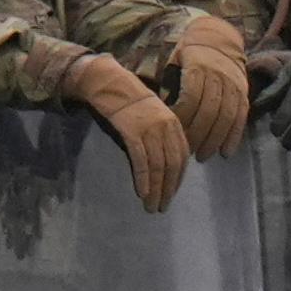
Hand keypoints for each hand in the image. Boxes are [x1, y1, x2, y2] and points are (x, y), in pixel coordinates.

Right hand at [67, 54, 189, 211]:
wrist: (109, 82)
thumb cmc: (127, 101)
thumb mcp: (151, 117)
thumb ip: (160, 137)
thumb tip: (162, 165)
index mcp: (174, 122)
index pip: (182, 156)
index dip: (177, 179)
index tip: (170, 194)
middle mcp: (166, 126)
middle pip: (172, 164)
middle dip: (168, 189)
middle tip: (161, 207)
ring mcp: (150, 128)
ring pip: (158, 166)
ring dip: (155, 189)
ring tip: (150, 206)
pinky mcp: (132, 131)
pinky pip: (141, 160)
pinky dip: (143, 179)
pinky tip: (142, 193)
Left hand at [168, 13, 252, 159]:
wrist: (217, 37)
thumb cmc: (187, 55)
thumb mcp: (173, 62)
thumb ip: (169, 84)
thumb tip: (162, 113)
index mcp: (198, 68)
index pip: (190, 98)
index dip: (183, 120)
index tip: (174, 135)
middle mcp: (218, 76)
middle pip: (209, 111)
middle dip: (198, 135)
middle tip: (188, 154)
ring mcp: (234, 85)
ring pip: (226, 116)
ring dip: (215, 140)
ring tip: (203, 157)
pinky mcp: (244, 92)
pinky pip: (241, 117)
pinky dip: (234, 136)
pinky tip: (226, 152)